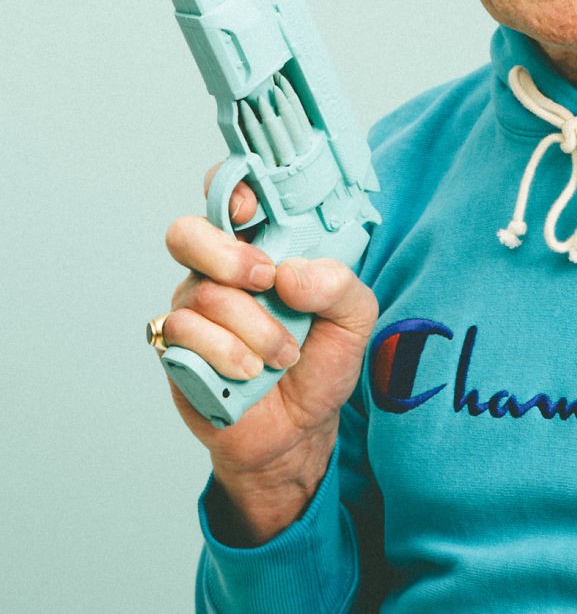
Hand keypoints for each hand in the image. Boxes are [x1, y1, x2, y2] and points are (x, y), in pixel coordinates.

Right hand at [161, 169, 377, 543]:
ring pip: (201, 291)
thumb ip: (339, 283)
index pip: (230, 197)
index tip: (251, 208)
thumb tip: (291, 272)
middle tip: (266, 279)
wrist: (297, 432)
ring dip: (252, 326)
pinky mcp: (177, 349)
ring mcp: (193, 308)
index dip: (230, 189)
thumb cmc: (320, 364)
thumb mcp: (353, 319)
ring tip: (283, 354)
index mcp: (261, 248)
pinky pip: (186, 333)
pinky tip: (251, 371)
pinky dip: (228, 353)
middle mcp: (219, 272)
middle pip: (189, 233)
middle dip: (228, 253)